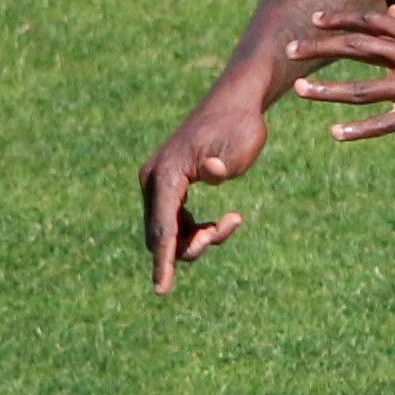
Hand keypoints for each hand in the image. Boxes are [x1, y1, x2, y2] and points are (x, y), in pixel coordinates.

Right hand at [141, 89, 269, 295]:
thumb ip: (225, 164)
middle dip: (192, 246)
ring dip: (197, 239)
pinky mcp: (167, 186)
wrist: (234, 104)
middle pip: (161, 235)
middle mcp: (153, 179)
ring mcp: (157, 183)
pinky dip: (195, 230)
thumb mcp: (241, 146)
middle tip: (231, 225)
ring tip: (232, 221)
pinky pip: (173, 222)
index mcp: (166, 173)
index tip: (161, 289)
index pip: (163, 226)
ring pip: (167, 232)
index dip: (164, 260)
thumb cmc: (240, 126)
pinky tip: (225, 221)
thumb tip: (211, 171)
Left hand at [286, 6, 394, 149]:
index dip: (342, 19)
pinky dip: (360, 128)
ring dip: (329, 90)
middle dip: (322, 47)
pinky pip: (389, 122)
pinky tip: (336, 134)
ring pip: (367, 87)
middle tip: (290, 49)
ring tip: (301, 90)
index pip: (374, 23)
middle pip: (361, 48)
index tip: (313, 19)